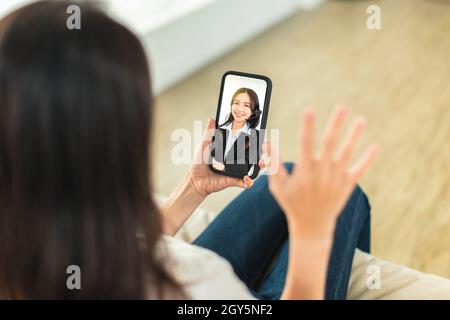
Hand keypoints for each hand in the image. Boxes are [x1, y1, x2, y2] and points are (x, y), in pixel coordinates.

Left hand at [189, 118, 266, 197]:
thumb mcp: (204, 145)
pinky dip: (248, 181)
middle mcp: (234, 161)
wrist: (195, 179)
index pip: (243, 145)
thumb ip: (209, 133)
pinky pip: (245, 182)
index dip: (252, 141)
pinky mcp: (233, 180)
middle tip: (263, 147)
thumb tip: (211, 119)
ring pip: (252, 168)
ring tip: (261, 162)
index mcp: (228, 152)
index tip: (258, 136)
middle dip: (260, 152)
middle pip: (252, 156)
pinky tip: (247, 178)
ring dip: (260, 165)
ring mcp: (235, 171)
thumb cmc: (198, 163)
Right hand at [268, 106, 378, 238]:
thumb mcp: (278, 186)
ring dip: (354, 136)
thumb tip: (266, 143)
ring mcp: (336, 180)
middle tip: (342, 107)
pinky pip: (359, 170)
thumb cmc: (292, 203)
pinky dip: (368, 159)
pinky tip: (376, 147)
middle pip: (329, 144)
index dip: (307, 126)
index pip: (305, 144)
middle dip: (335, 125)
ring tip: (361, 120)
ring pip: (347, 154)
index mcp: (304, 172)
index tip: (309, 110)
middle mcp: (321, 173)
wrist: (312, 226)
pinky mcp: (347, 186)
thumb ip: (273, 165)